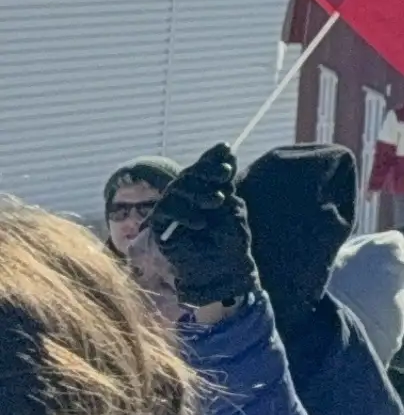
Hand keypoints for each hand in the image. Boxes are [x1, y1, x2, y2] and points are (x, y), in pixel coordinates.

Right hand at [151, 143, 259, 312]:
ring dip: (199, 192)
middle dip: (207, 170)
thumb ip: (225, 181)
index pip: (202, 169)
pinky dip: (185, 213)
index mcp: (202, 192)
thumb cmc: (230, 240)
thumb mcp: (232, 205)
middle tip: (226, 171)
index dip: (211, 157)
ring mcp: (171, 211)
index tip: (226, 146)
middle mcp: (184, 199)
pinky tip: (202, 222)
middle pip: (188, 175)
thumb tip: (227, 150)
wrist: (222, 269)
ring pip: (176, 189)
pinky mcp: (161, 226)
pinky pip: (166, 210)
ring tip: (218, 201)